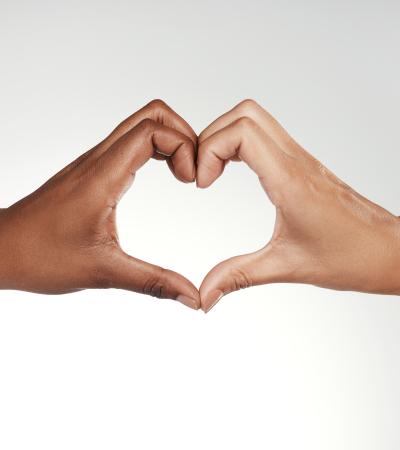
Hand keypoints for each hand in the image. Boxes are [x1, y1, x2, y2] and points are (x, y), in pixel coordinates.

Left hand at [0, 100, 199, 309]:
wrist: (0, 250)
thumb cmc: (39, 257)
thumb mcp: (104, 272)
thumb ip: (153, 282)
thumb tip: (192, 297)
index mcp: (103, 177)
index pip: (152, 131)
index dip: (183, 146)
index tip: (192, 182)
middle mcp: (98, 160)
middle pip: (150, 115)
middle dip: (184, 135)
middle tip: (195, 171)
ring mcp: (93, 163)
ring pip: (139, 126)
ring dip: (170, 141)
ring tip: (185, 175)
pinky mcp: (91, 171)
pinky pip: (129, 144)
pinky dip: (155, 150)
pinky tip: (163, 176)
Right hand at [197, 100, 399, 311]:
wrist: (389, 250)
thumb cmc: (351, 257)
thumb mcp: (287, 267)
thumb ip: (239, 276)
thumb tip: (205, 295)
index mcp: (290, 181)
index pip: (242, 133)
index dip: (210, 150)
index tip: (202, 184)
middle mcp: (295, 161)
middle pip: (245, 114)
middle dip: (212, 137)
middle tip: (202, 173)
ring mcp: (301, 159)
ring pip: (255, 119)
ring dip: (225, 137)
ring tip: (213, 172)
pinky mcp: (303, 164)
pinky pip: (266, 135)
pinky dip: (240, 144)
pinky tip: (233, 172)